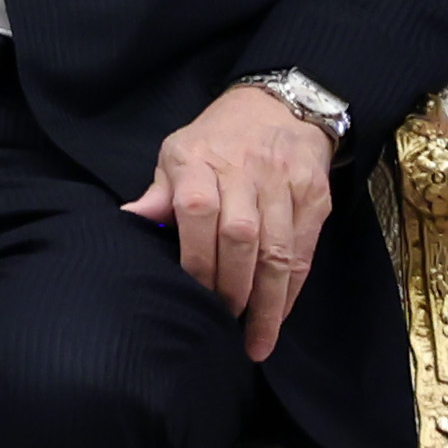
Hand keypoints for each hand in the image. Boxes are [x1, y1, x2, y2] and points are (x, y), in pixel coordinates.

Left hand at [125, 84, 333, 358]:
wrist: (278, 109)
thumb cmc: (217, 140)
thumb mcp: (178, 152)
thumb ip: (160, 192)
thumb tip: (132, 220)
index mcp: (200, 158)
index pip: (197, 211)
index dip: (195, 257)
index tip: (191, 291)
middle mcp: (244, 170)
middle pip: (241, 237)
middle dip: (232, 287)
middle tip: (222, 319)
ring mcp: (284, 184)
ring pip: (278, 252)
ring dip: (267, 302)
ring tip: (255, 339)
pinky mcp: (316, 199)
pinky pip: (304, 254)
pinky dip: (291, 290)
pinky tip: (278, 314)